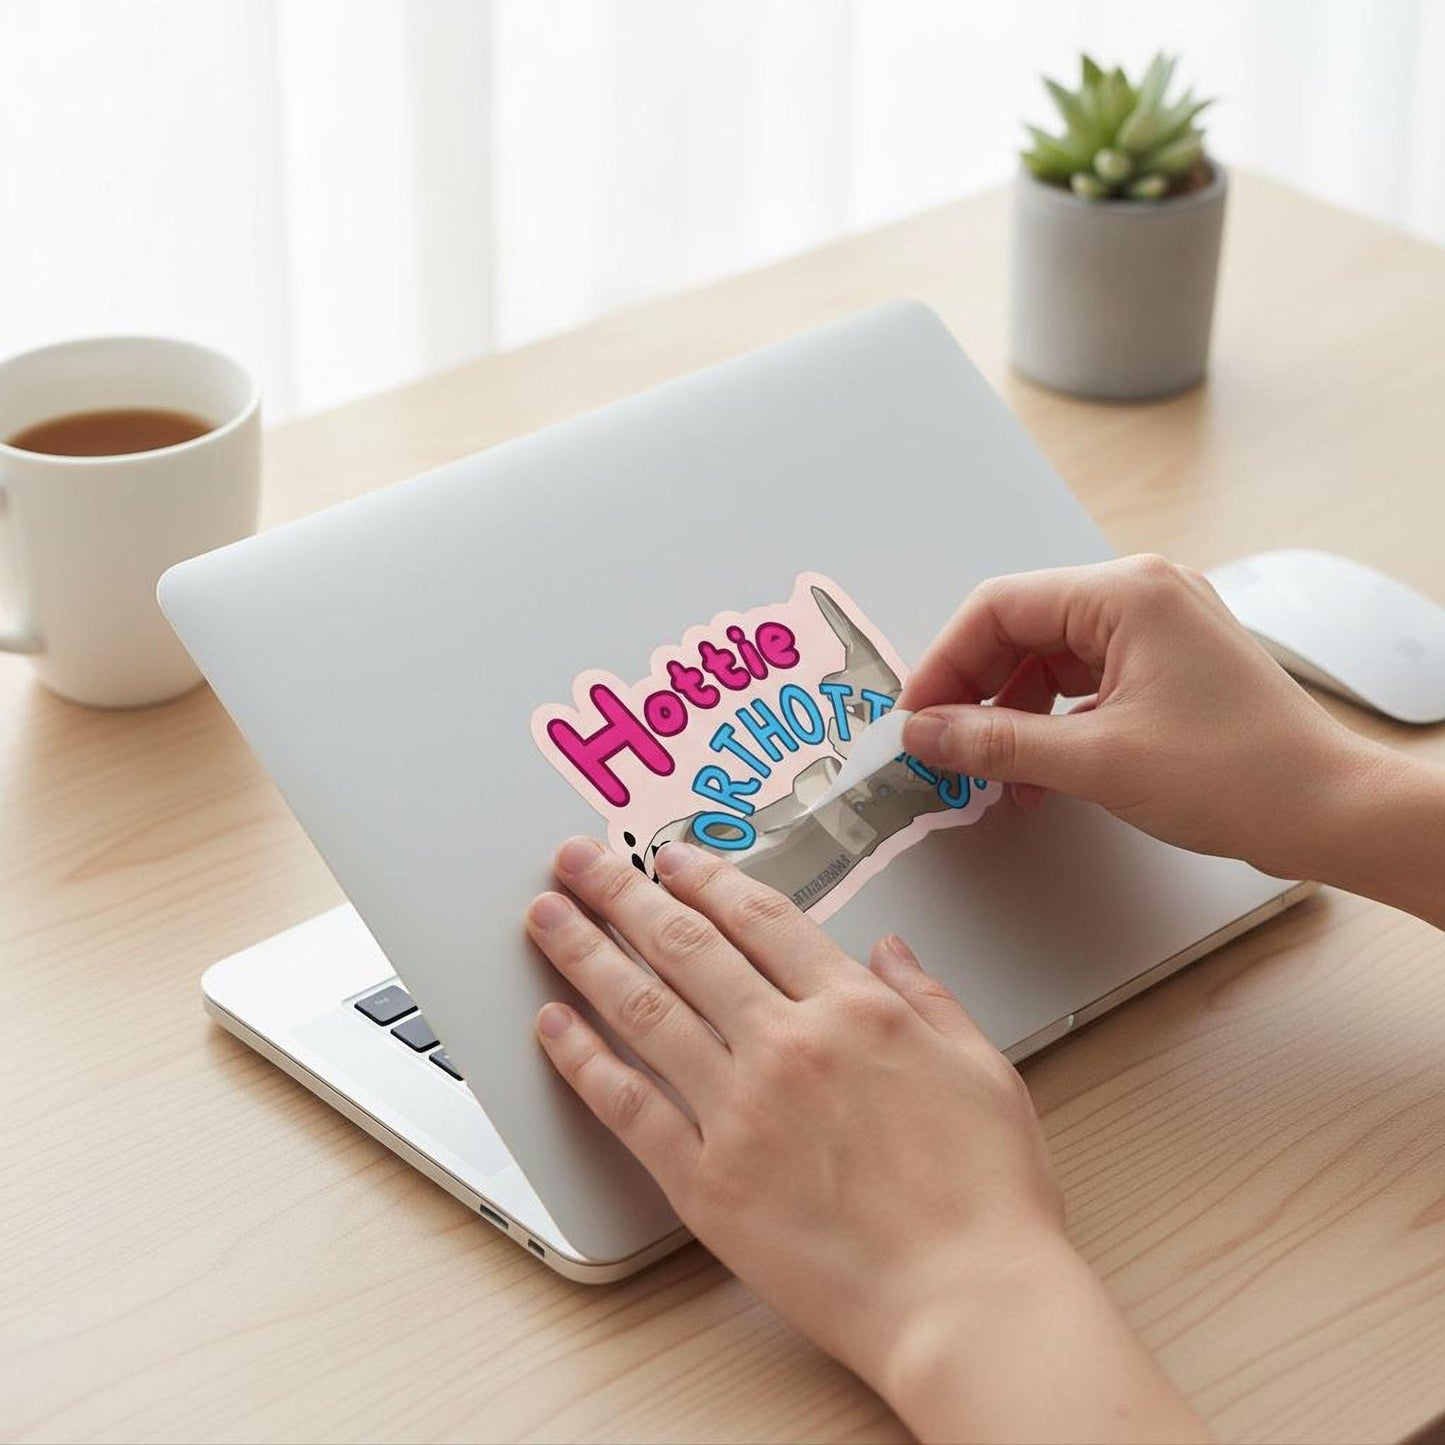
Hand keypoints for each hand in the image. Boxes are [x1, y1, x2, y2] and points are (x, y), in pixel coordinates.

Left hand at [525, 836, 1208, 1441]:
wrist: (967, 1303)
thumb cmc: (987, 1198)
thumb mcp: (982, 1069)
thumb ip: (928, 997)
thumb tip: (891, 948)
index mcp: (855, 1009)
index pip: (760, 919)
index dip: (707, 879)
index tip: (671, 858)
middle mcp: (788, 1045)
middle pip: (685, 946)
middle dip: (622, 892)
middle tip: (578, 860)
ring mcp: (740, 1111)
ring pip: (643, 1010)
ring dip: (585, 954)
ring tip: (546, 917)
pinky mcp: (707, 1183)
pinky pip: (628, 1106)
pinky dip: (583, 1060)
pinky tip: (553, 1025)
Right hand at [897, 554, 1378, 880]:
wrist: (1330, 812)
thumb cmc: (1239, 775)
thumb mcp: (1097, 761)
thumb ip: (997, 744)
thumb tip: (925, 736)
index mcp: (1126, 593)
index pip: (999, 607)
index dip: (945, 663)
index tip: (916, 718)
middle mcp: (1141, 595)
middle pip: (1020, 628)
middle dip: (974, 690)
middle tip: (940, 747)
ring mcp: (1157, 628)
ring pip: (1048, 658)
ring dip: (1010, 714)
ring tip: (987, 772)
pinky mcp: (1165, 665)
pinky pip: (1083, 680)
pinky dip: (1050, 722)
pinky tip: (1034, 772)